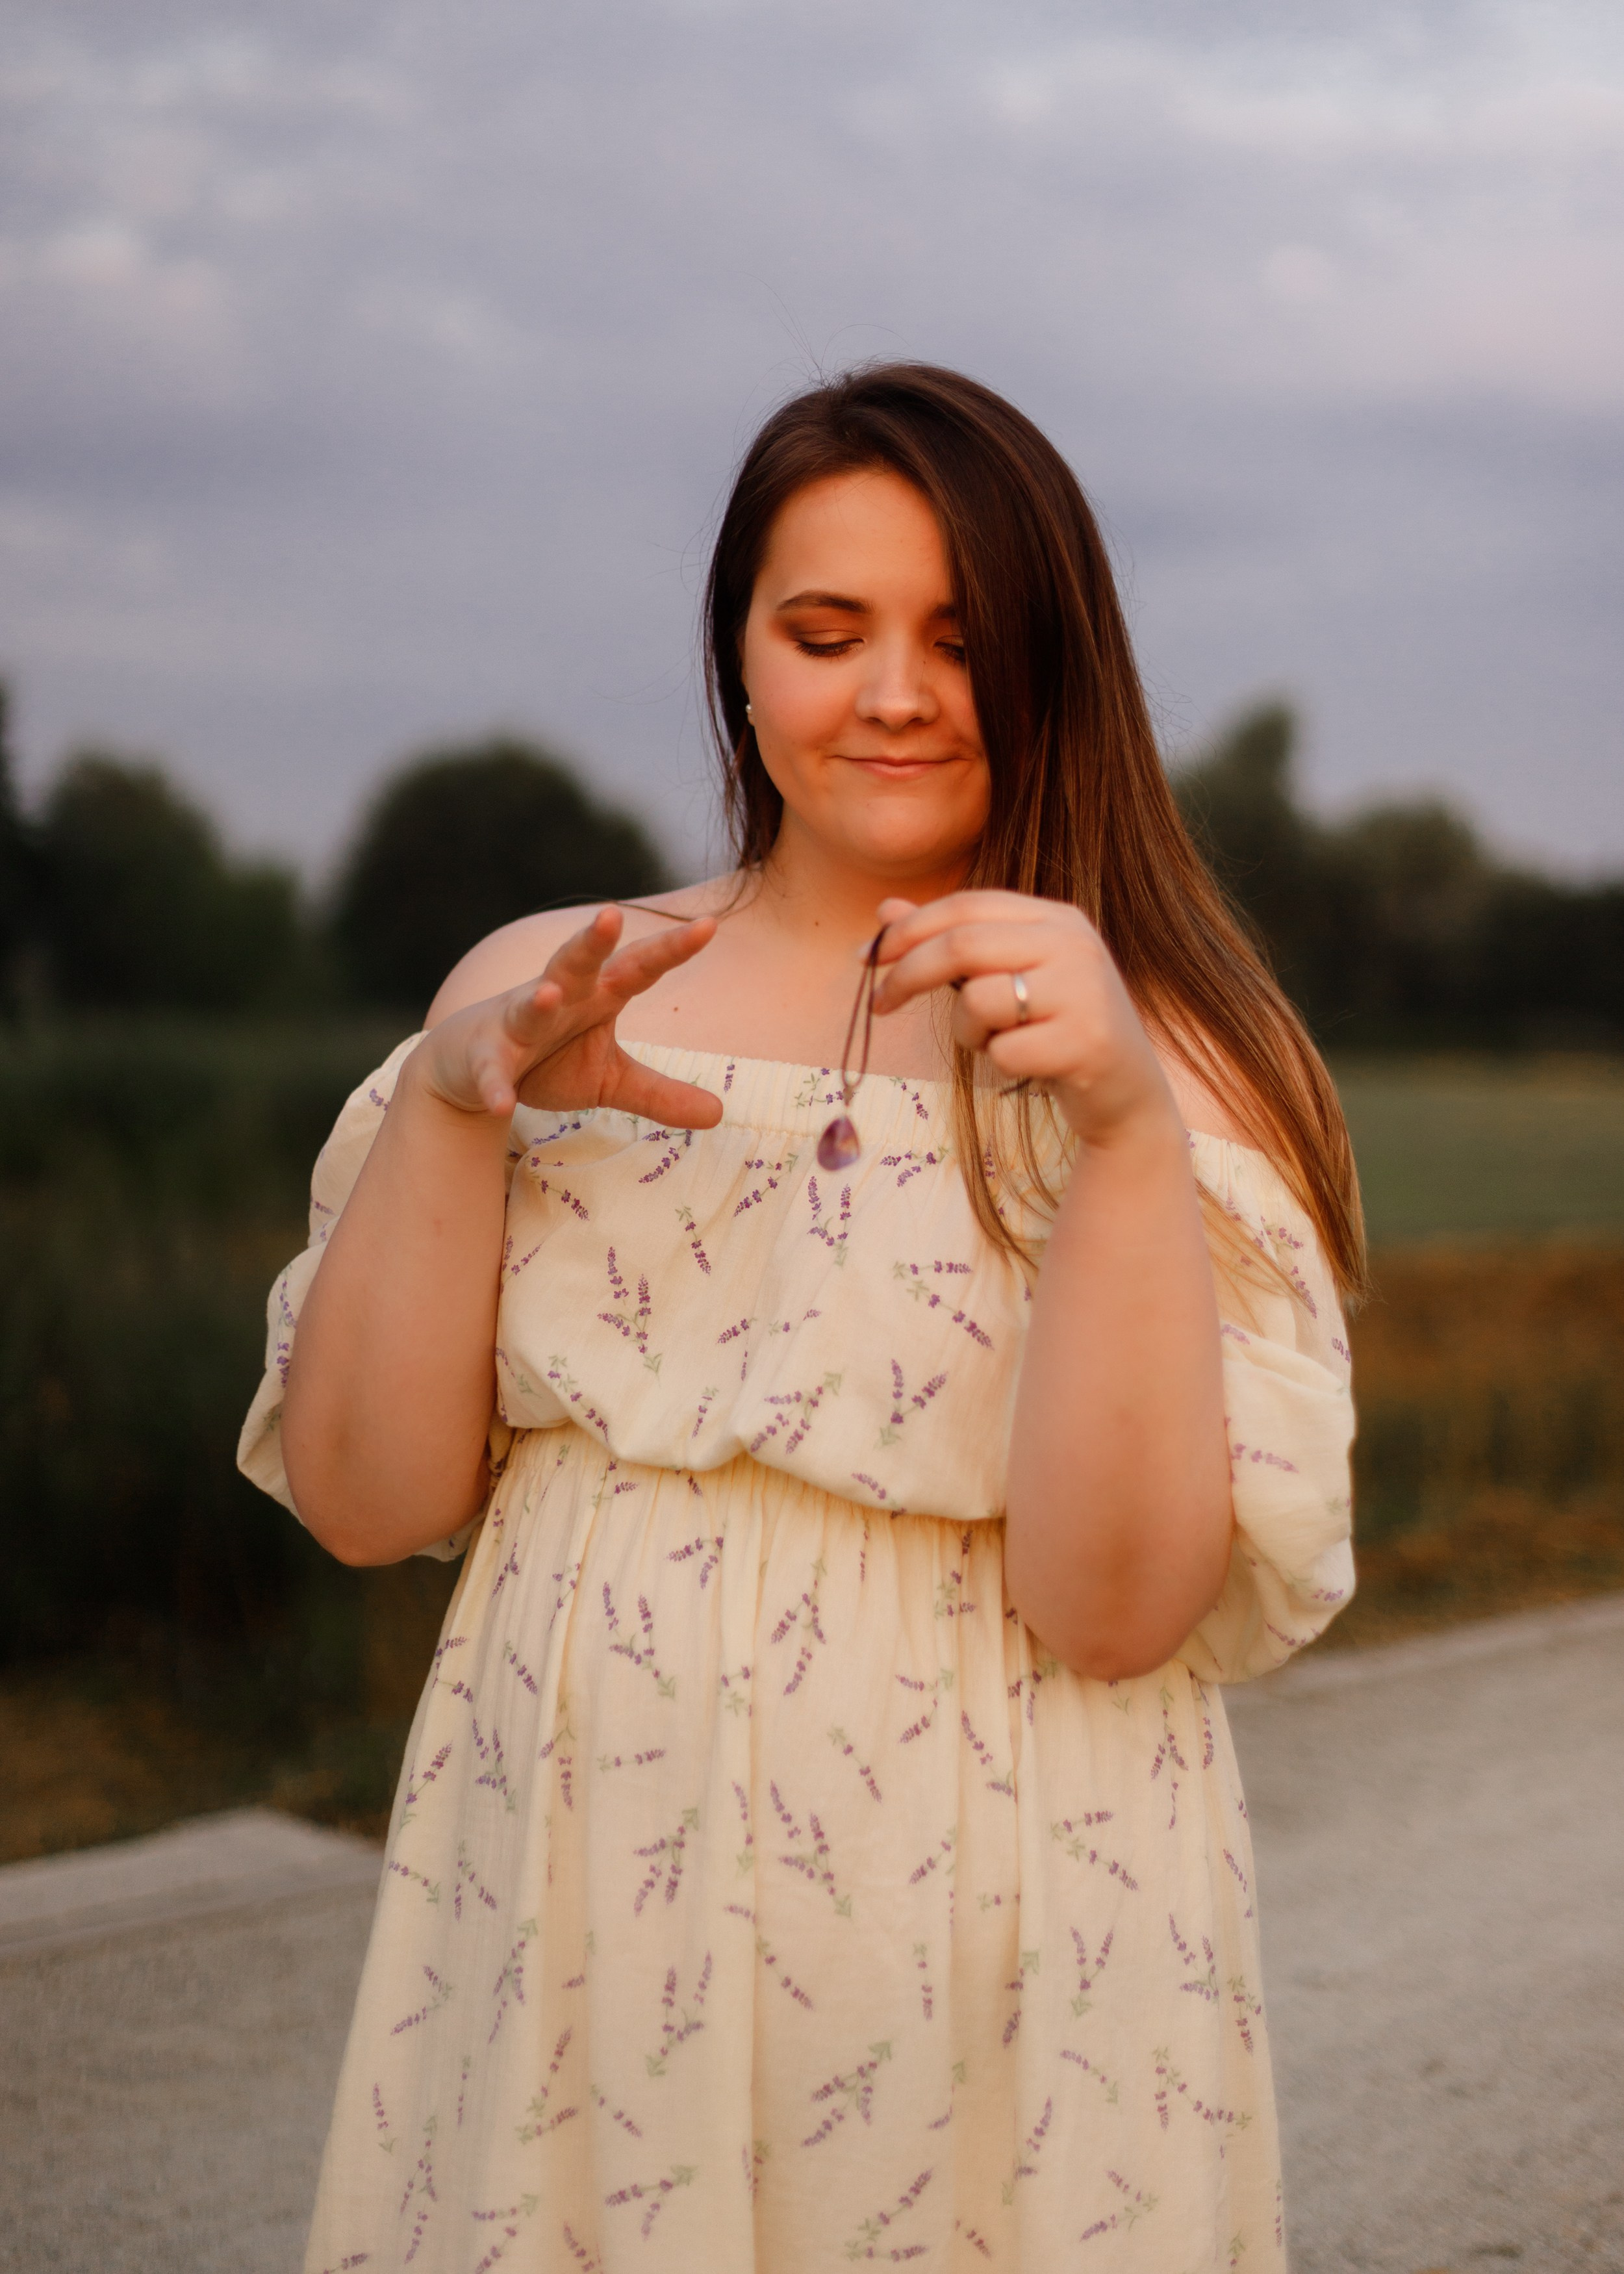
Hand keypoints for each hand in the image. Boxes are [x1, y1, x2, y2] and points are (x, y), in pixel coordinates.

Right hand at [410, 906, 722, 1128]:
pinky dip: (494, 1084)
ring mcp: (517, 1023)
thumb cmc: (550, 1060)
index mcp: (597, 994)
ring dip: (537, 1000)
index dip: (671, 948)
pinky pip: (491, 1070)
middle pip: (576, 962)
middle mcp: (558, 996)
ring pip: (528, 1006)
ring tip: (549, 995)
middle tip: (611, 915)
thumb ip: (660, 1093)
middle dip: (592, 941)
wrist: (471, 1068)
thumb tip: (719, 1114)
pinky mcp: (484, 1056)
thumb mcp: (611, 1079)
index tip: (708, 925)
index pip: (639, 966)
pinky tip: (500, 1103)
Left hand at [870, 890, 1178, 1148]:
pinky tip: (1031, 1064)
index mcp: (1057, 918)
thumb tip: (884, 910)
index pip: (965, 906)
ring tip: (996, 1041)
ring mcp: (1085, 992)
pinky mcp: (1088, 1041)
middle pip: (962, 944)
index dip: (907, 930)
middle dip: (907, 974)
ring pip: (979, 999)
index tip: (865, 957)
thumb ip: (951, 942)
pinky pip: (1005, 1051)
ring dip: (967, 1030)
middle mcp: (1075, 944)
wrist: (1127, 1094)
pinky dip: (1000, 1063)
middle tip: (878, 1004)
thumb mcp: (1007, 977)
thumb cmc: (1056, 1029)